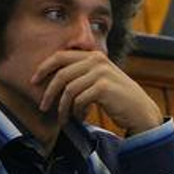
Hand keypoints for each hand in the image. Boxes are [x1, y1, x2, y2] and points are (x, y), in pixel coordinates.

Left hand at [32, 50, 162, 134]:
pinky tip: (81, 117)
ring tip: (64, 118)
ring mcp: (101, 73)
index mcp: (94, 55)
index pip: (60, 56)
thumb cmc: (116, 98)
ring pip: (68, 90)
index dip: (43, 68)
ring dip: (63, 107)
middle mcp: (97, 60)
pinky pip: (79, 100)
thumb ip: (81, 73)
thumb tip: (50, 78)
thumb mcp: (99, 79)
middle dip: (49, 92)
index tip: (33, 81)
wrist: (140, 110)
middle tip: (43, 106)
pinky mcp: (103, 87)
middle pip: (61, 74)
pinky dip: (77, 111)